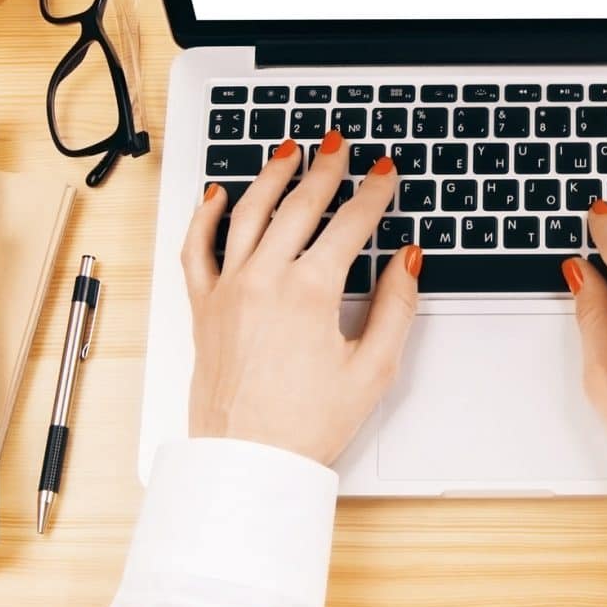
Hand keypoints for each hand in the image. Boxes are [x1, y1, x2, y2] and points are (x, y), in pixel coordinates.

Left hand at [180, 131, 420, 464]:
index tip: (385, 173)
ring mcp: (228, 289)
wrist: (249, 459)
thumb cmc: (306, 424)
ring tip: (288, 150)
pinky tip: (219, 194)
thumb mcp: (373, 369)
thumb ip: (396, 307)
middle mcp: (264, 280)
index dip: (374, 193)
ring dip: (271, 175)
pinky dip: (207, 215)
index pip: (351, 224)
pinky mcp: (204, 307)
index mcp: (310, 292)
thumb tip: (408, 261)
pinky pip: (198, 248)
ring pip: (249, 213)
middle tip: (340, 146)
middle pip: (300, 206)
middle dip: (325, 170)